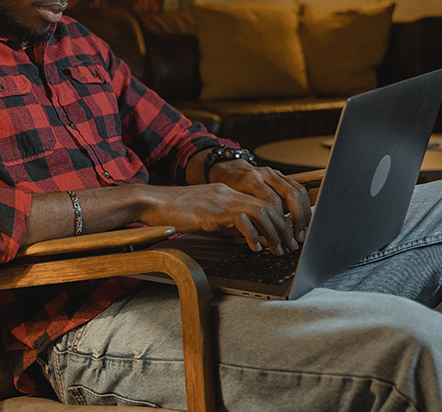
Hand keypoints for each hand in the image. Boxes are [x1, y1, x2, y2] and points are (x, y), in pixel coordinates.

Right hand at [137, 175, 306, 254]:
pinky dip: (253, 235)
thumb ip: (225, 222)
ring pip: (260, 211)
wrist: (152, 202)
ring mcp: (220, 199)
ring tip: (278, 250)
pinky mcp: (212, 210)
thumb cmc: (174, 212)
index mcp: (227, 192)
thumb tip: (244, 235)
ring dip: (273, 233)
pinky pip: (241, 220)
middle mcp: (228, 192)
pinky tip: (255, 247)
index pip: (263, 202)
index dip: (279, 220)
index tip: (286, 236)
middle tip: (290, 246)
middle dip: (283, 228)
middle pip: (267, 206)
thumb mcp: (206, 216)